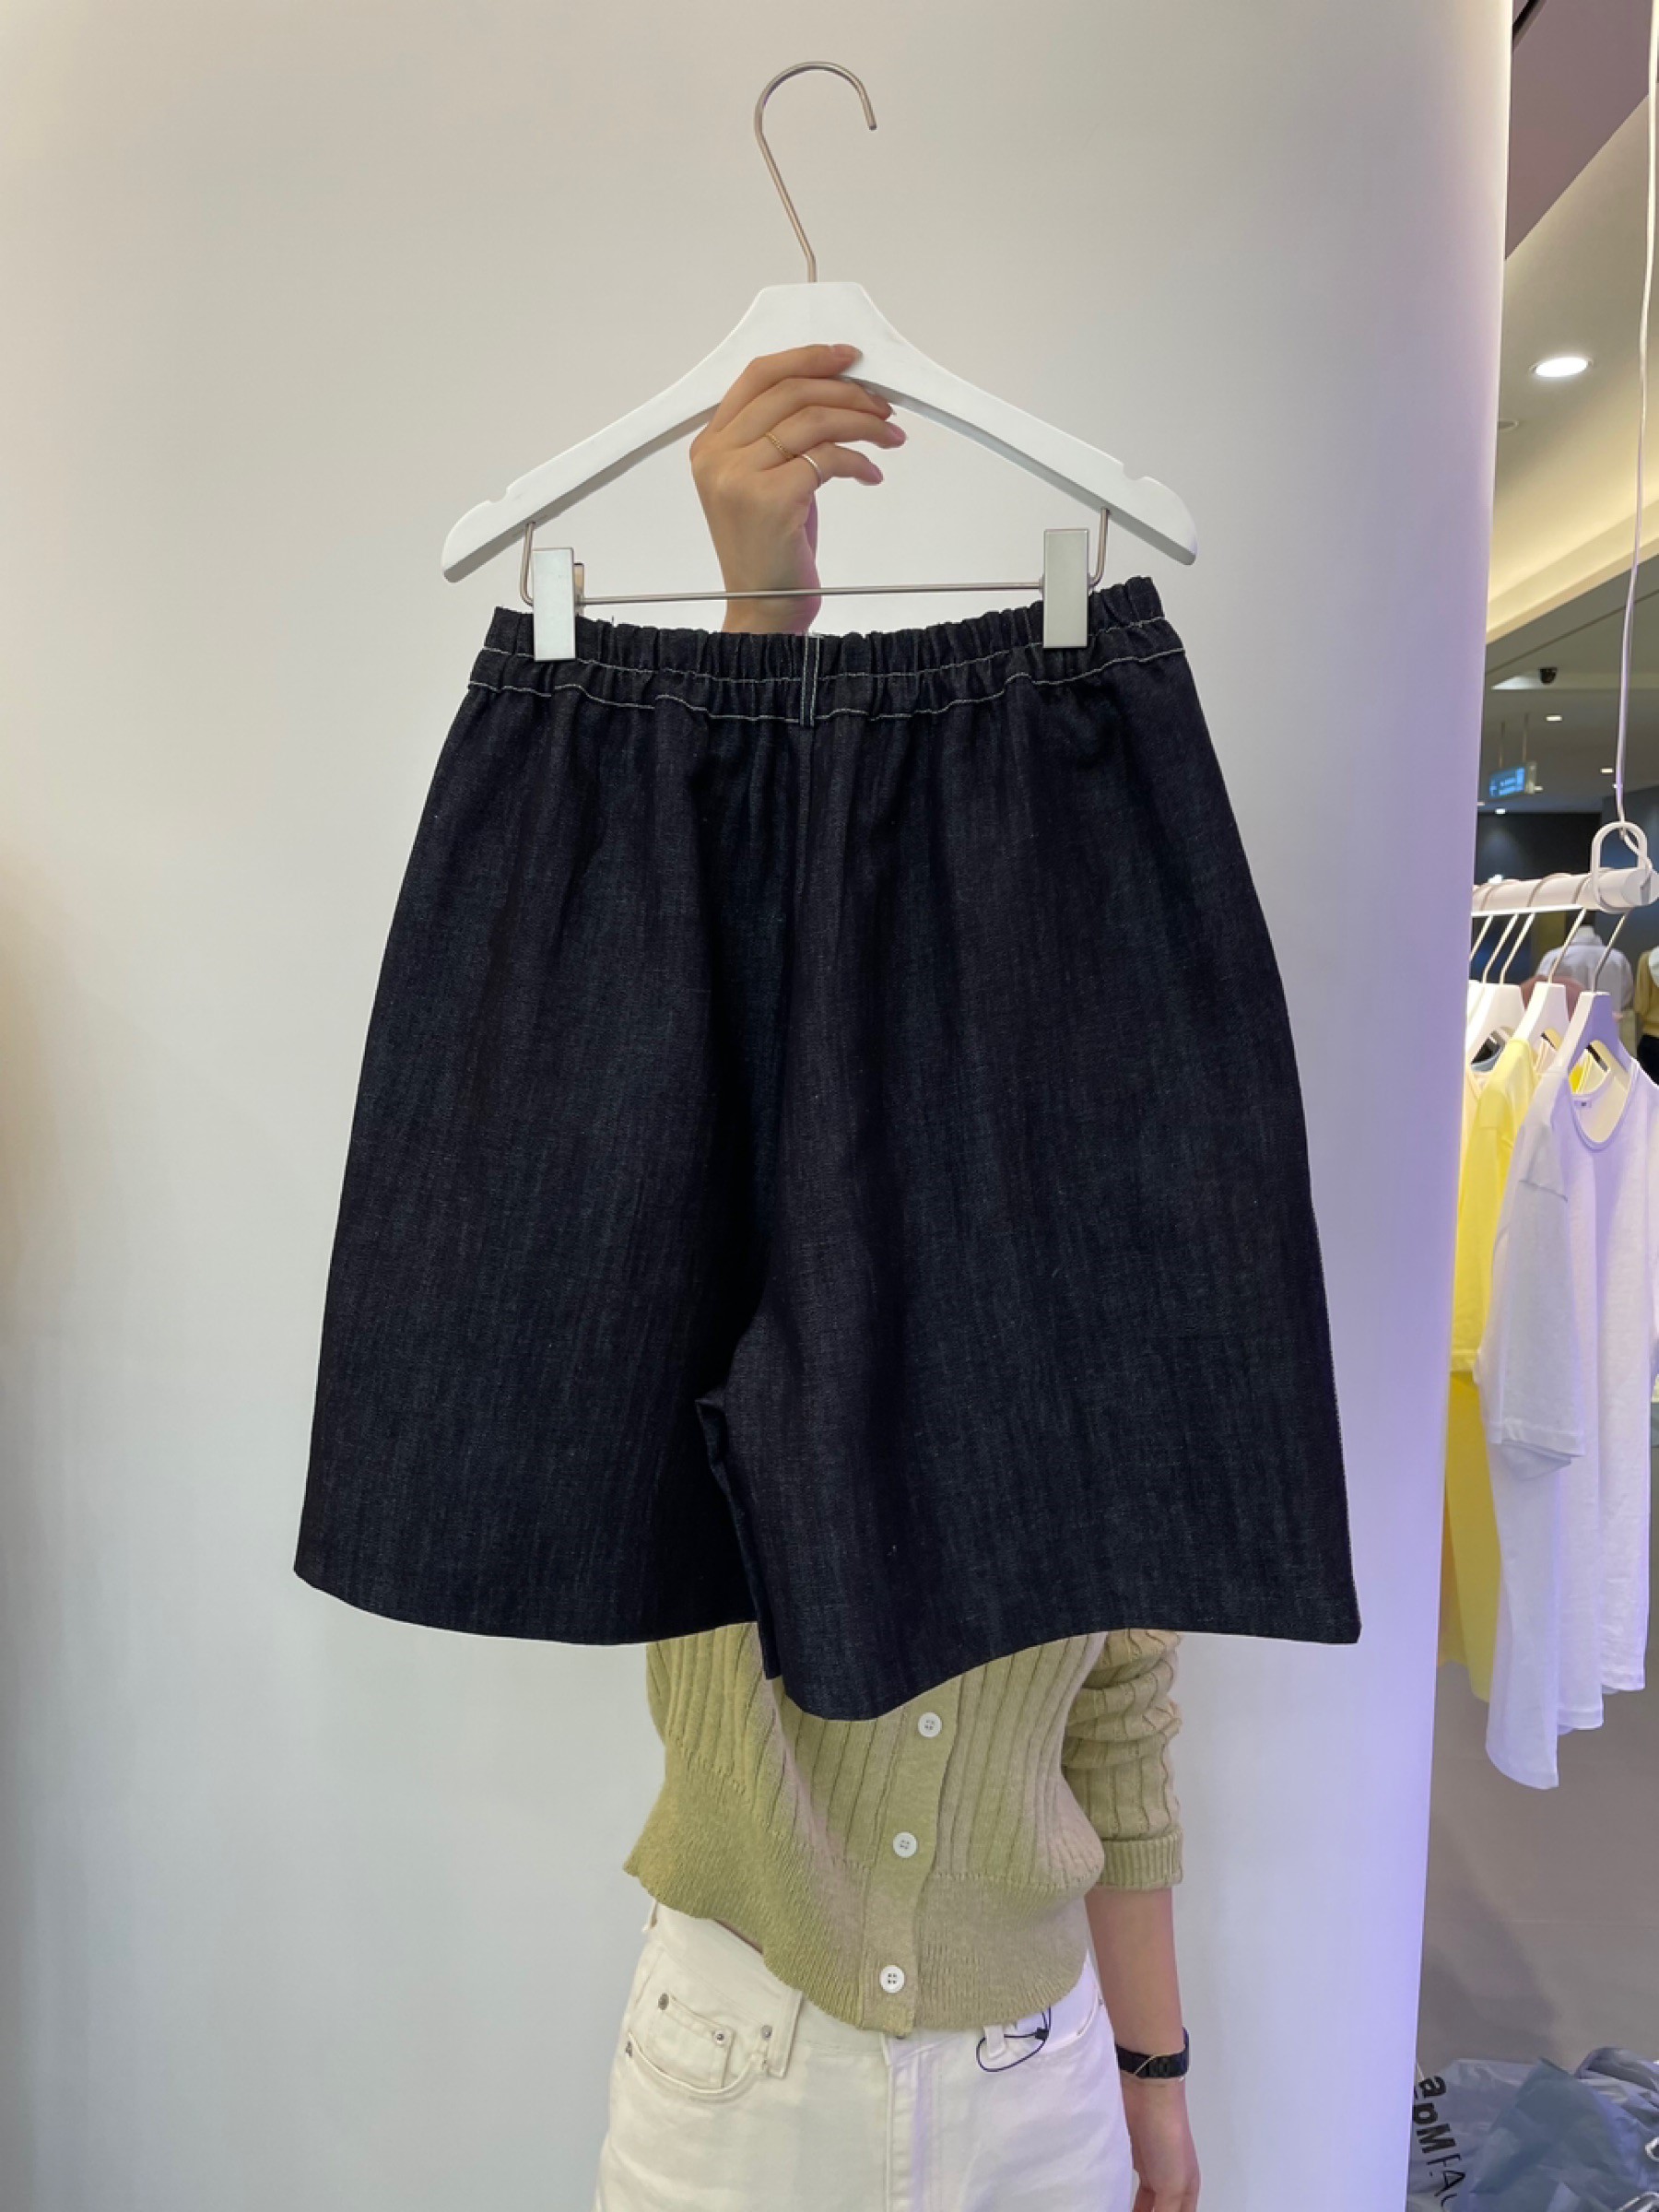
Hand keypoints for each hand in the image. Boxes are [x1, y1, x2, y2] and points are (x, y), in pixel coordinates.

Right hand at [688, 342, 903, 633]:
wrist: (763, 612)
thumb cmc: (772, 552)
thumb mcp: (766, 483)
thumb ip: (781, 436)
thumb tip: (834, 391)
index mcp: (709, 445)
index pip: (759, 376)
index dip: (807, 358)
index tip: (848, 358)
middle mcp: (717, 457)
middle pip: (791, 392)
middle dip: (846, 391)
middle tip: (883, 403)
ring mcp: (739, 477)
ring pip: (813, 420)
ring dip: (863, 422)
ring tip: (891, 434)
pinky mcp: (770, 499)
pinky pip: (828, 458)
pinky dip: (860, 461)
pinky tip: (873, 474)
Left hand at [1121, 2076, 1200, 2211]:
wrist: (1145, 2091)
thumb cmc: (1167, 2137)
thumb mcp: (1174, 2185)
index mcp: (1186, 2191)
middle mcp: (1168, 2183)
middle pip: (1158, 2211)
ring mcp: (1147, 2169)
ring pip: (1140, 2204)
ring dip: (1130, 2209)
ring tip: (1113, 2211)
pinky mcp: (1126, 2157)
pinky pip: (1121, 2187)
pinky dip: (1116, 2198)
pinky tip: (1107, 2204)